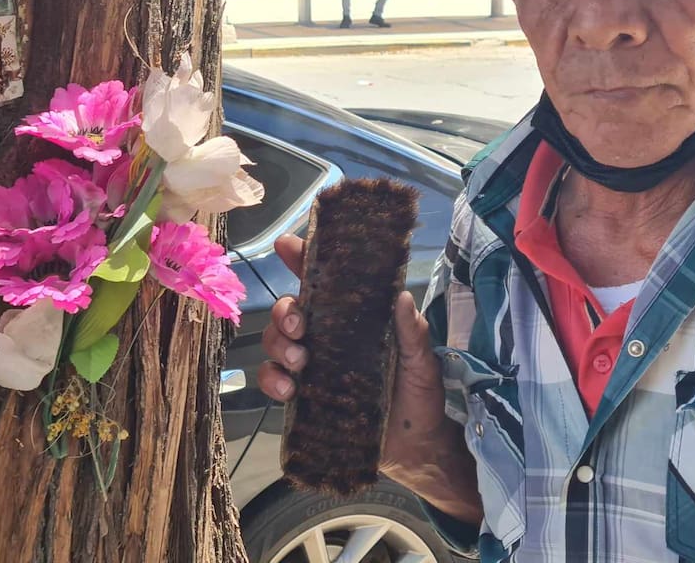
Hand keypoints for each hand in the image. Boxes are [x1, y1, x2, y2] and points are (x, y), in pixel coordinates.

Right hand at [257, 235, 447, 461]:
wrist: (417, 449)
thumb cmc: (421, 396)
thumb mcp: (422, 361)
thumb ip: (412, 332)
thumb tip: (402, 297)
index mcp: (354, 319)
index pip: (325, 282)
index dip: (301, 259)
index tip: (287, 244)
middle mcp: (328, 337)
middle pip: (289, 310)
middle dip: (284, 311)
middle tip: (299, 326)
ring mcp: (313, 366)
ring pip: (275, 342)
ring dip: (277, 344)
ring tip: (298, 361)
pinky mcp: (305, 398)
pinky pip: (274, 380)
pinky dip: (272, 380)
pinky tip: (289, 390)